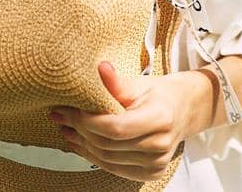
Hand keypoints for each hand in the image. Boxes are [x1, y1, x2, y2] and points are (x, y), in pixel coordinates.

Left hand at [48, 61, 203, 182]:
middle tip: (59, 115)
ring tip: (65, 128)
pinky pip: (114, 168)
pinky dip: (94, 156)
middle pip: (108, 145)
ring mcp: (157, 163)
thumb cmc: (158, 95)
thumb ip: (117, 82)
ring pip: (108, 160)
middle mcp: (160, 145)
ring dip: (82, 145)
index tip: (67, 109)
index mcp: (160, 119)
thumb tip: (100, 68)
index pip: (115, 127)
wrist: (182, 111)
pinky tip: (80, 143)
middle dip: (79, 130)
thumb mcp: (139, 83)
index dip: (87, 121)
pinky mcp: (151, 173)